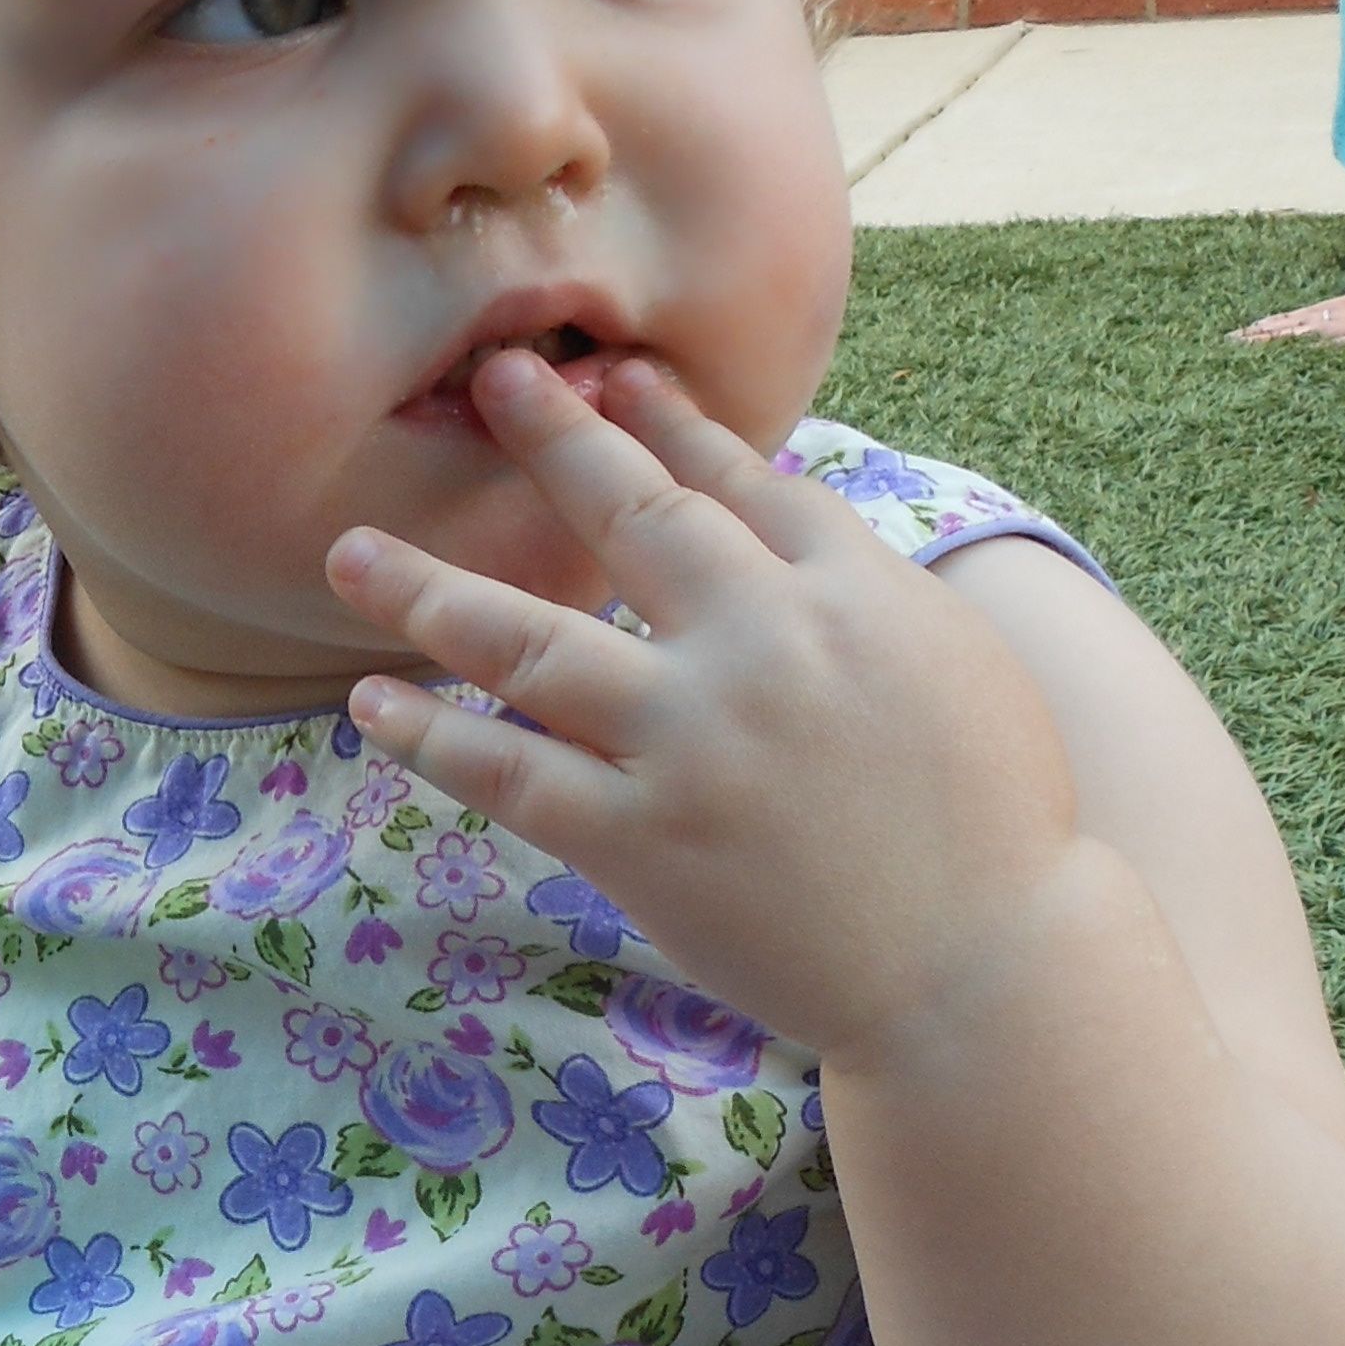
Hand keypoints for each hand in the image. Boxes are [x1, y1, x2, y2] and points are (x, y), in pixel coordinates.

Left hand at [326, 346, 1085, 1073]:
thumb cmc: (995, 823)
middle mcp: (762, 645)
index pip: (741, 482)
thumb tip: (790, 515)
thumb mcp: (958, 664)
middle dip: (555, 439)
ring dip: (430, 591)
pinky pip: (512, 775)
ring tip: (349, 554)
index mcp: (853, 591)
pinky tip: (369, 705)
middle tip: (494, 376)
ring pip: (533, 644)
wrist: (985, 969)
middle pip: (632, 520)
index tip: (613, 378)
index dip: (669, 425)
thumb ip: (864, 587)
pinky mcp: (645, 840)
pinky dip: (433, 739)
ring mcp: (694, 743)